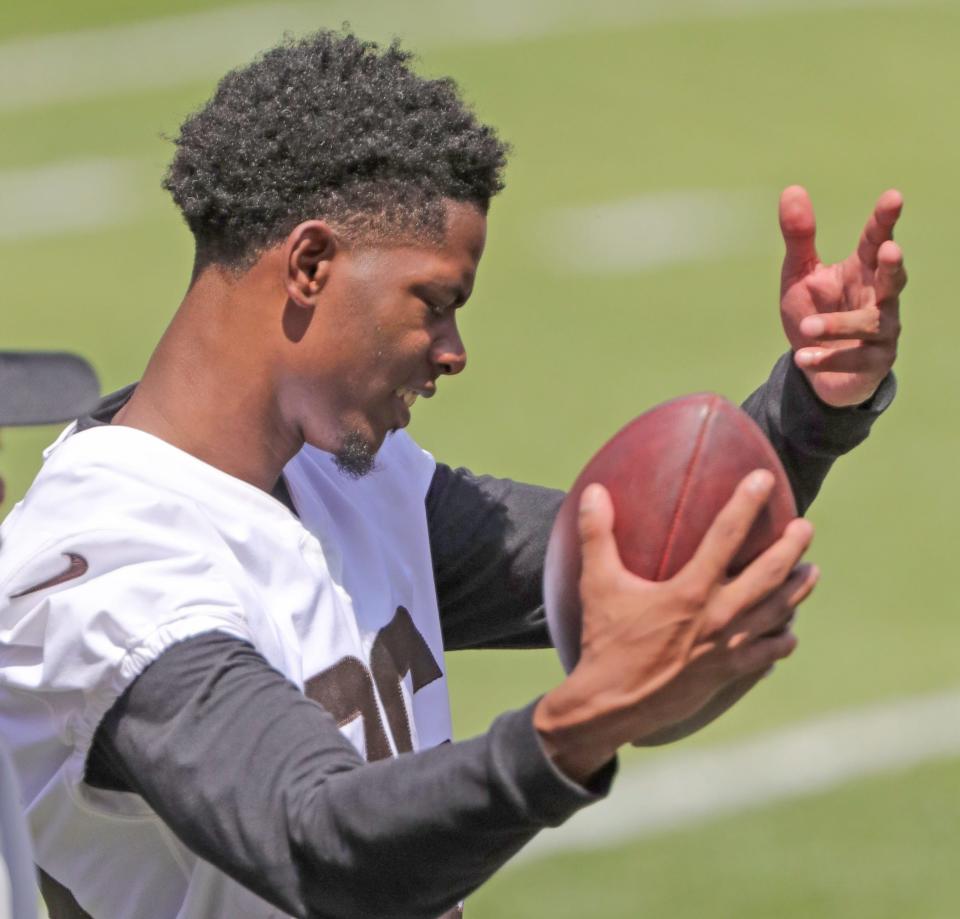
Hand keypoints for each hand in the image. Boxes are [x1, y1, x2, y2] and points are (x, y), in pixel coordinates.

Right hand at [534, 472, 816, 783]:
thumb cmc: (604, 640)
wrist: (611, 704)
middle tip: (806, 527)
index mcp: (690, 590)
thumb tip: (593, 491)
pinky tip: (788, 633)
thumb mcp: (597, 583)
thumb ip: (596, 534)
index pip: (726, 536)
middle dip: (792, 548)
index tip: (764, 479)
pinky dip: (781, 640)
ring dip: (798, 591)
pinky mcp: (727, 674)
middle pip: (769, 575)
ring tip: (812, 573)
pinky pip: (767, 654)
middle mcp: (718, 617)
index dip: (746, 504)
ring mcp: (727, 648)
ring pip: (777, 614)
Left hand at [779, 186, 905, 406]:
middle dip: (893, 265)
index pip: (876, 241)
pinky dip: (827, 358)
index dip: (884, 221)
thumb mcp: (800, 274)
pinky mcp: (873, 363)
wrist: (817, 368)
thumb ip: (800, 237)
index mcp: (863, 270)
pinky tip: (803, 357)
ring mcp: (882, 331)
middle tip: (889, 250)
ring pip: (871, 323)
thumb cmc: (815, 312)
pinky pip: (854, 359)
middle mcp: (880, 298)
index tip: (893, 197)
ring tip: (807, 327)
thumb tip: (792, 189)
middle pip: (894, 279)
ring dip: (838, 324)